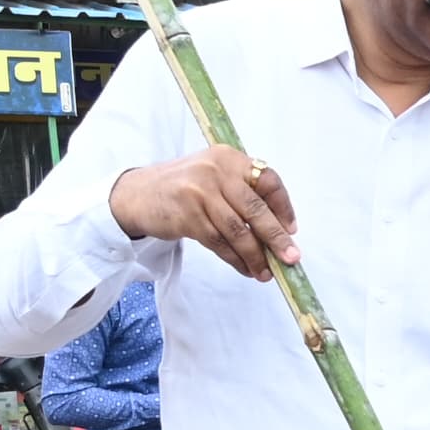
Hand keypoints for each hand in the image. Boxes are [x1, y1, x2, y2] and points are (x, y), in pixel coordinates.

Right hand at [107, 145, 299, 279]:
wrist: (138, 194)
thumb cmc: (184, 188)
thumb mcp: (214, 176)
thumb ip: (243, 192)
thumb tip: (280, 228)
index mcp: (229, 158)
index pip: (268, 181)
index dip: (283, 207)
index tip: (291, 229)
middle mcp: (216, 171)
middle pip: (256, 209)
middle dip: (276, 237)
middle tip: (291, 258)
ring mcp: (200, 192)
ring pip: (238, 231)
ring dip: (255, 255)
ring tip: (266, 272)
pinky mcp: (187, 216)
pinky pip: (219, 243)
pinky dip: (235, 259)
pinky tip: (244, 268)